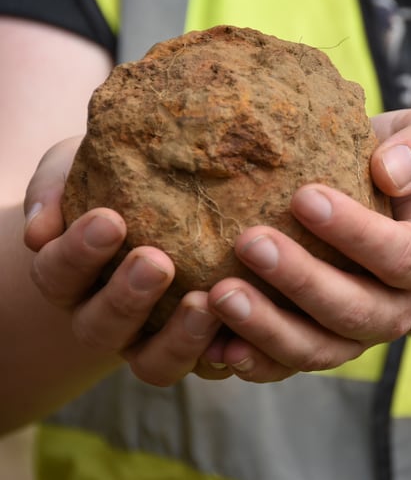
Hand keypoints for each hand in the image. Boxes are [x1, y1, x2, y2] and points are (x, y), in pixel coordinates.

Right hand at [24, 137, 228, 384]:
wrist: (176, 204)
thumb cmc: (123, 182)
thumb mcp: (84, 170)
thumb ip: (57, 190)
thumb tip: (39, 229)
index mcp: (71, 278)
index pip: (59, 274)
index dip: (78, 252)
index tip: (110, 219)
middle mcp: (105, 318)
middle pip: (101, 326)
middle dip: (126, 296)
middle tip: (156, 261)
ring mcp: (151, 342)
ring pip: (153, 363)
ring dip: (178, 337)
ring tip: (204, 301)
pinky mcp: (200, 351)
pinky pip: (208, 368)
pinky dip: (223, 354)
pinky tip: (242, 333)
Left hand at [204, 107, 410, 381]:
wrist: (387, 207)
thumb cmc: (403, 165)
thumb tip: (389, 171)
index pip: (399, 256)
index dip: (354, 233)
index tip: (303, 196)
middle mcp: (395, 308)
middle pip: (353, 311)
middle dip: (300, 281)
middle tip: (249, 242)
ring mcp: (354, 335)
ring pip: (316, 349)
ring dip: (267, 327)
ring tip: (219, 294)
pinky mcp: (315, 345)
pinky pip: (285, 366)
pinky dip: (252, 362)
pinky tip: (214, 344)